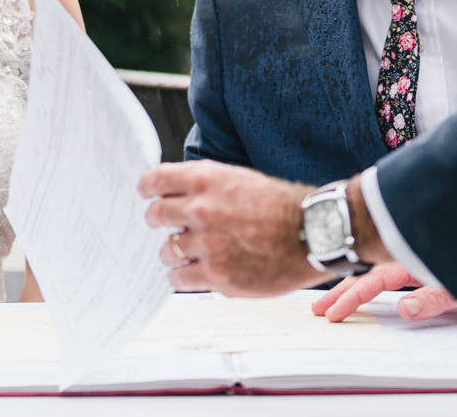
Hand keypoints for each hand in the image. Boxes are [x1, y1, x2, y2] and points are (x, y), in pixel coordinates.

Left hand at [138, 161, 325, 295]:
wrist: (311, 234)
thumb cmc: (282, 206)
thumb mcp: (241, 179)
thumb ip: (207, 186)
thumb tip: (179, 193)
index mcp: (207, 180)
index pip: (156, 180)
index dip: (147, 188)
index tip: (145, 194)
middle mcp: (201, 210)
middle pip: (155, 216)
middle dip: (157, 220)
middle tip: (163, 225)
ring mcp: (207, 244)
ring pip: (165, 250)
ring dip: (172, 251)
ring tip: (185, 251)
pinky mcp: (216, 275)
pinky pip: (179, 278)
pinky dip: (181, 275)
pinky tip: (191, 271)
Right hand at [311, 263, 456, 322]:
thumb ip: (436, 297)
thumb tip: (405, 309)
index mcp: (420, 259)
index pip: (376, 280)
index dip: (352, 296)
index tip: (333, 311)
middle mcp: (417, 257)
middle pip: (370, 275)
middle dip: (343, 291)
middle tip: (319, 308)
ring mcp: (424, 261)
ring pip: (381, 274)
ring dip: (358, 287)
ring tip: (335, 299)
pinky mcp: (434, 267)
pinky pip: (397, 275)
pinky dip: (377, 283)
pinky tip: (370, 289)